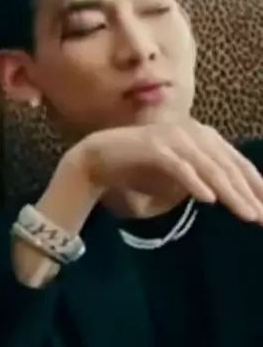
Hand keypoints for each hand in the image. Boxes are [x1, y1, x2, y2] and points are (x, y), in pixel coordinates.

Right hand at [69, 121, 262, 223]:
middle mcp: (193, 133)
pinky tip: (209, 199)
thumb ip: (204, 178)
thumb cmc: (141, 168)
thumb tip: (232, 196)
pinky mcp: (155, 148)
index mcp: (203, 137)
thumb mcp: (180, 175)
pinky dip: (196, 183)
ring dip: (230, 193)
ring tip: (247, 213)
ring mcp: (174, 138)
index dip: (255, 185)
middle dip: (249, 193)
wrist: (99, 158)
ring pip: (210, 168)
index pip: (236, 162)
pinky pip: (181, 168)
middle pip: (228, 166)